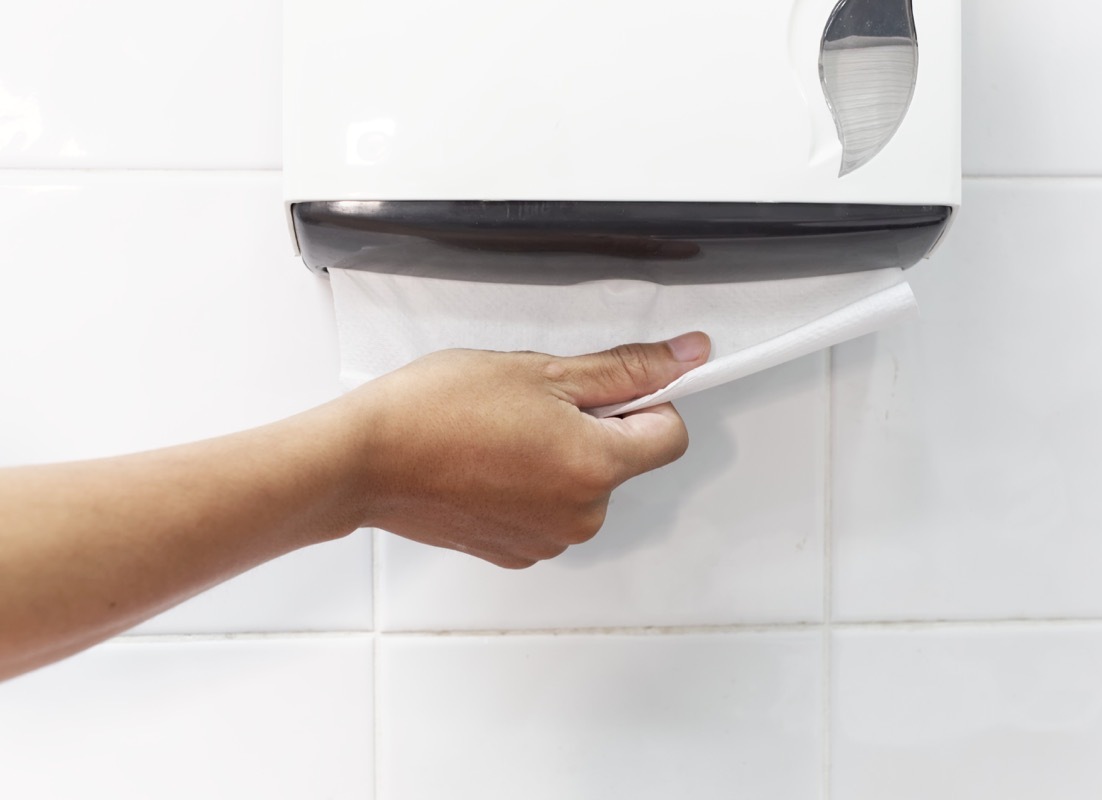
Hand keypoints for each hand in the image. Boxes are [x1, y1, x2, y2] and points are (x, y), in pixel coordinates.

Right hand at [340, 332, 710, 567]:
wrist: (363, 460)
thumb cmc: (435, 412)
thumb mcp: (541, 370)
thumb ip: (625, 368)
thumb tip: (686, 357)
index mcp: (595, 467)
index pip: (671, 434)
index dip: (646, 400)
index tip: (610, 386)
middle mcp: (581, 516)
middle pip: (623, 461)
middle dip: (595, 427)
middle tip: (535, 403)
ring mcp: (547, 540)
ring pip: (583, 485)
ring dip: (560, 457)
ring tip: (502, 433)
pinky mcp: (515, 551)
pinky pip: (548, 511)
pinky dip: (530, 485)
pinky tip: (489, 461)